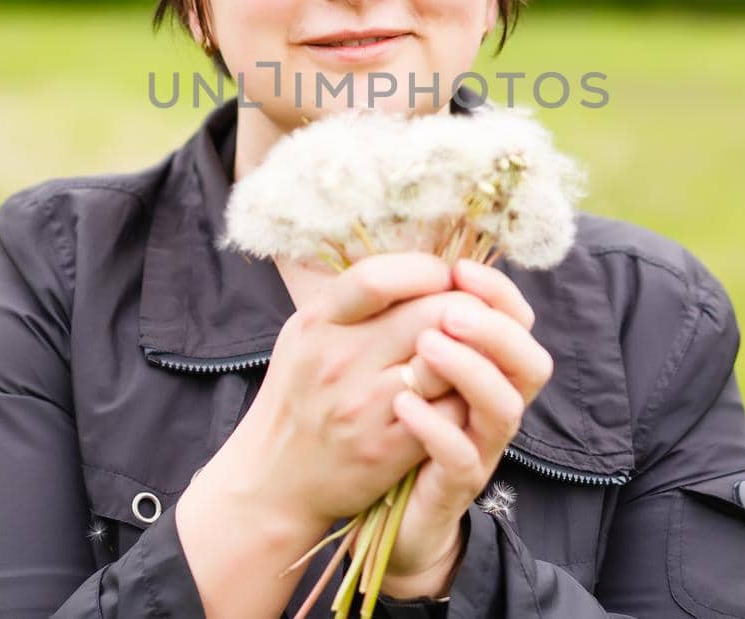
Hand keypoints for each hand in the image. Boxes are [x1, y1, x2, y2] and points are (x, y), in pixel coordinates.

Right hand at [224, 252, 481, 528]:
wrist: (273, 478)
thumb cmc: (298, 395)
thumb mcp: (305, 333)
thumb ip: (353, 299)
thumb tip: (418, 265)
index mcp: (317, 323)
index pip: (380, 278)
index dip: (426, 269)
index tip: (442, 277)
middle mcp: (339, 361)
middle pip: (432, 314)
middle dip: (465, 309)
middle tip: (470, 316)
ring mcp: (366, 406)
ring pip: (449, 361)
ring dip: (470, 353)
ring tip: (469, 352)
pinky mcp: (389, 447)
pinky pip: (450, 408)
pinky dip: (463, 397)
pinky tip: (458, 394)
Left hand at [379, 256, 553, 596]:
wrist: (384, 513)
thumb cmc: (396, 427)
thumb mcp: (404, 364)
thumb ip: (414, 319)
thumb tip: (410, 259)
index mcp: (487, 368)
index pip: (517, 320)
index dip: (499, 292)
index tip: (461, 269)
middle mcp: (493, 406)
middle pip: (529, 361)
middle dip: (495, 329)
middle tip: (451, 312)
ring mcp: (479, 447)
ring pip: (505, 407)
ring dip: (470, 371)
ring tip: (426, 346)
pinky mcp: (454, 486)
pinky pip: (461, 457)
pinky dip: (436, 427)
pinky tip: (403, 403)